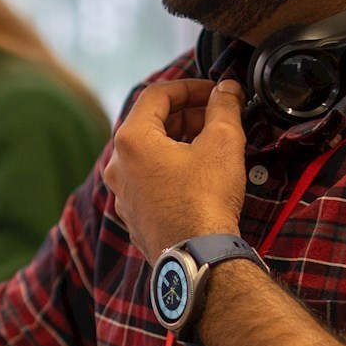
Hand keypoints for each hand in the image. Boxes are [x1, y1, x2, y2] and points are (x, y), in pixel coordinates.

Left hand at [101, 77, 246, 260]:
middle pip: (150, 124)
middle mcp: (118, 165)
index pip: (156, 95)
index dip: (189, 87)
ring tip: (211, 143)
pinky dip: (171, 168)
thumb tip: (227, 90)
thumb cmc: (205, 200)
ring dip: (179, 141)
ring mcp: (123, 193)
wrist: (197, 258)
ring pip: (149, 154)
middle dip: (186, 115)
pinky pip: (150, 180)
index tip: (213, 91)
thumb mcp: (223, 143)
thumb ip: (224, 107)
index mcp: (131, 140)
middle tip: (216, 116)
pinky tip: (198, 175)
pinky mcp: (134, 215)